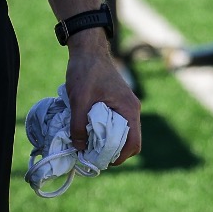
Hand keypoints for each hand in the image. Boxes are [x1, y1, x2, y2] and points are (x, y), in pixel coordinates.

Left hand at [65, 32, 141, 164]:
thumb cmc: (86, 72)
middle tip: (93, 156)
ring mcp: (126, 106)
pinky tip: (89, 132)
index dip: (119, 157)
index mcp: (129, 109)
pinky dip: (105, 132)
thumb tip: (78, 148)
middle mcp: (132, 109)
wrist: (88, 50)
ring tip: (89, 146)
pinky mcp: (118, 103)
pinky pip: (116, 125)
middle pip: (130, 142)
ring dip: (108, 142)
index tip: (100, 161)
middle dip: (113, 152)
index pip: (134, 143)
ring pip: (122, 134)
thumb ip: (79, 125)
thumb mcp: (79, 100)